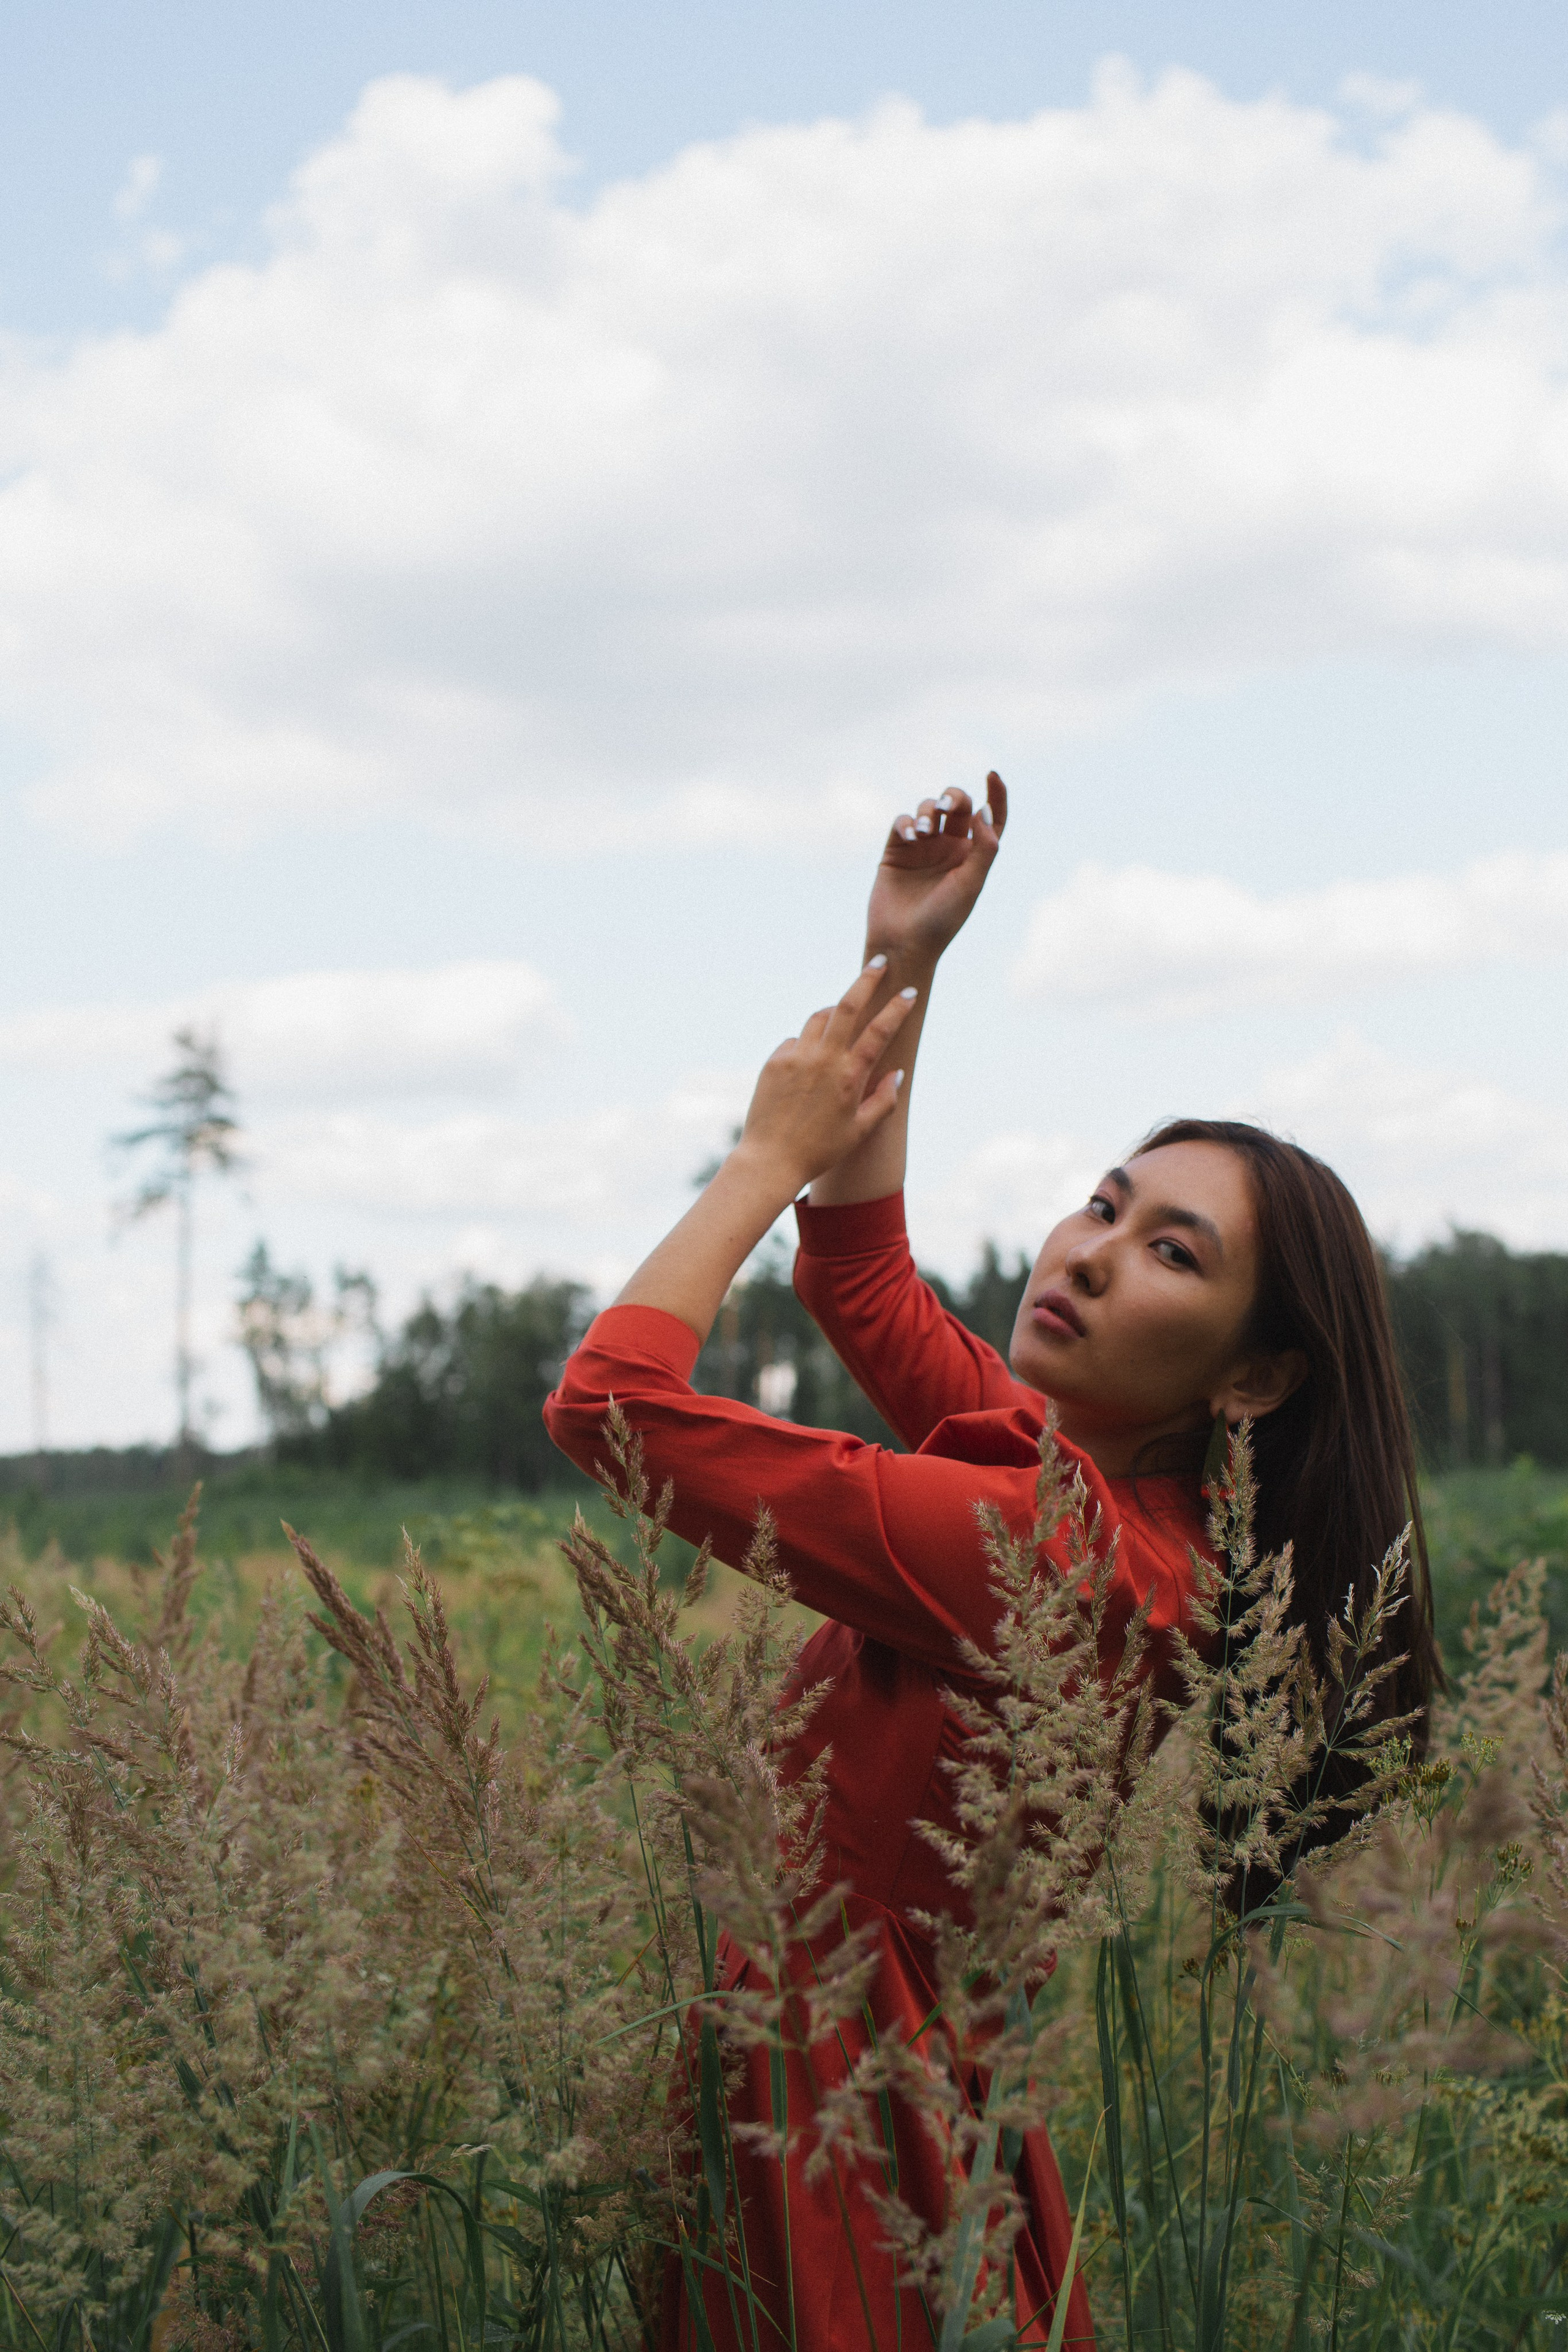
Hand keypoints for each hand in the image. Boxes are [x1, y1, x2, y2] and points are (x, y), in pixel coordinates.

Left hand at [735, 960, 918, 1196]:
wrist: (769, 1161)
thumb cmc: (819, 1151)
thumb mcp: (859, 1131)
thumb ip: (884, 1101)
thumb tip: (897, 1073)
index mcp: (848, 1076)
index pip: (879, 1031)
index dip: (897, 1009)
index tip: (909, 993)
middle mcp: (822, 1060)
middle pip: (847, 1005)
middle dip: (867, 979)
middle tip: (879, 962)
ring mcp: (795, 1057)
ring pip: (819, 1018)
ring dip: (835, 1012)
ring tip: (843, 1015)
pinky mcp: (774, 1062)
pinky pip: (795, 1040)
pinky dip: (807, 1043)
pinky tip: (810, 1061)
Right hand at [865, 773, 1007, 966]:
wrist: (903, 943)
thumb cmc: (942, 920)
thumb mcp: (971, 884)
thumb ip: (984, 848)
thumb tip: (985, 810)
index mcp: (973, 856)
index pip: (990, 819)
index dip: (995, 795)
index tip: (992, 774)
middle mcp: (949, 848)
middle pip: (957, 806)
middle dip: (953, 797)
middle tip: (946, 807)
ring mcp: (922, 848)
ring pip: (928, 809)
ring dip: (926, 811)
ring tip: (923, 832)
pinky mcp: (896, 851)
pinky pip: (902, 823)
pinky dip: (906, 822)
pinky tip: (909, 836)